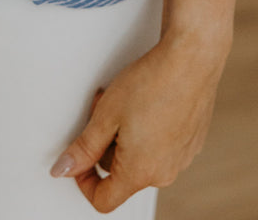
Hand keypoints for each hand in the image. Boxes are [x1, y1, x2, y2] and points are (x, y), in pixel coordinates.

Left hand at [49, 28, 230, 213]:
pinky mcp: (193, 140)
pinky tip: (147, 101)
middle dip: (106, 144)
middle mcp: (165, 172)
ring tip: (125, 100)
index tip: (79, 156)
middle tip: (103, 109)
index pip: (104, 199)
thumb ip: (83, 148)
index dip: (83, 180)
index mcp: (141, 172)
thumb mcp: (105, 114)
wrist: (191, 58)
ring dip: (127, 134)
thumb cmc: (152, 82)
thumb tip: (64, 169)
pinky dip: (149, 129)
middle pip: (121, 173)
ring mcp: (182, 157)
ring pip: (141, 156)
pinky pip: (162, 145)